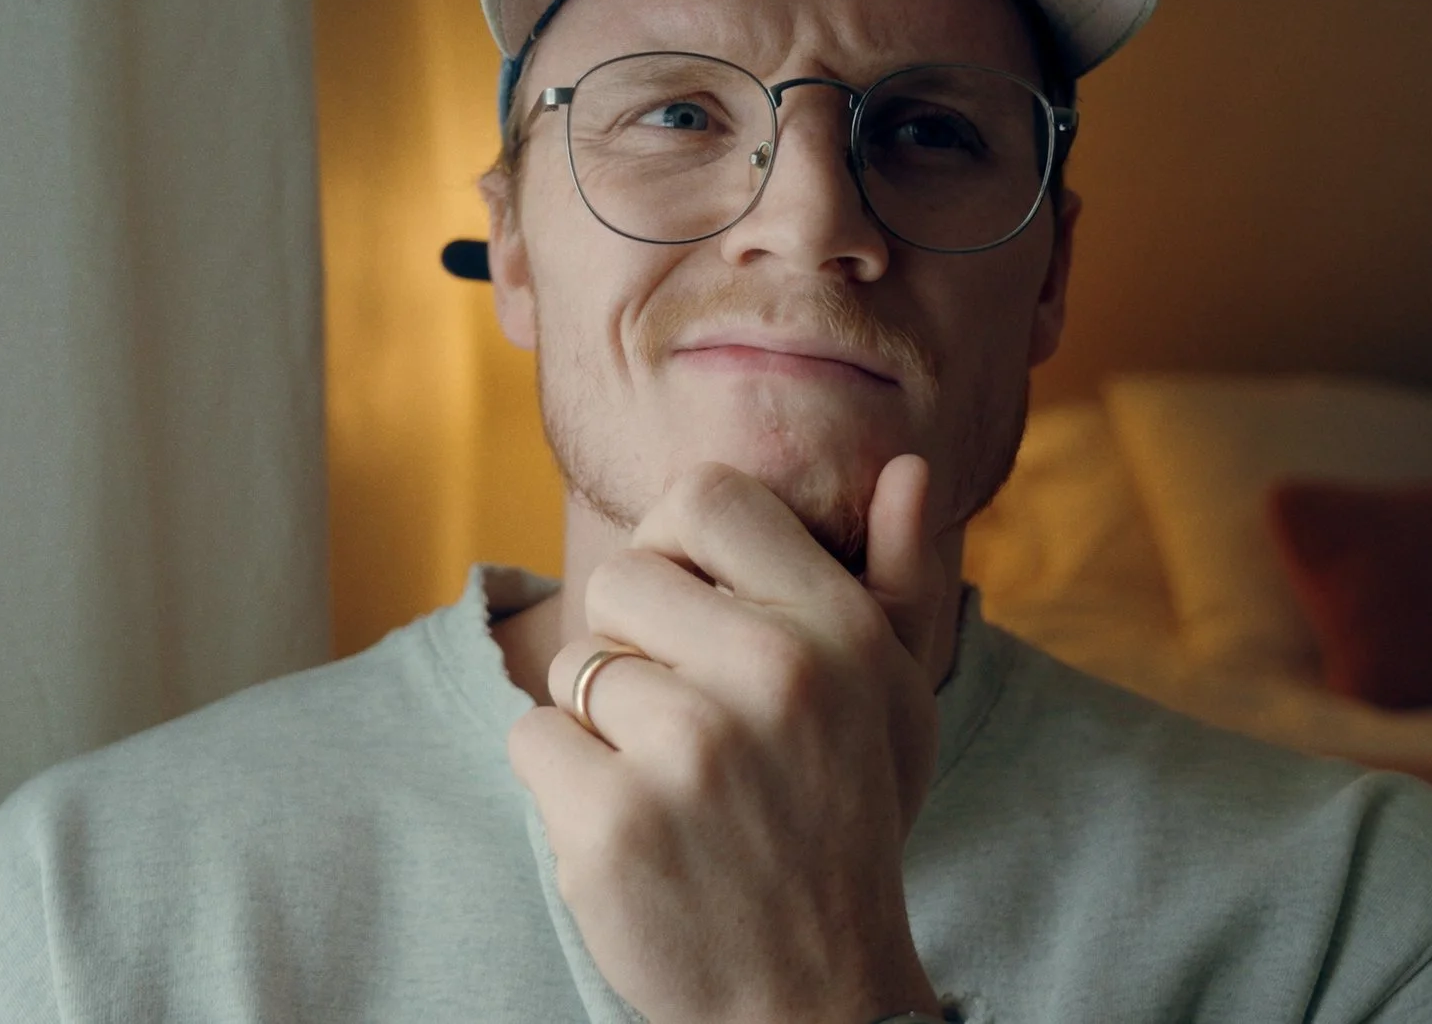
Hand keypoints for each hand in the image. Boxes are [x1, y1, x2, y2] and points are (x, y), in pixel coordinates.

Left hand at [505, 456, 954, 1023]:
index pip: (707, 496)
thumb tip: (900, 461)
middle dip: (632, 645)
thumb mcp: (897, 705)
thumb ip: (896, 578)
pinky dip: (563, 787)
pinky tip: (633, 834)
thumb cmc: (846, 829)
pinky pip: (531, 740)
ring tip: (671, 789)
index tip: (692, 611)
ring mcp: (688, 750)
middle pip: (620, 578)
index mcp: (839, 629)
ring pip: (573, 666)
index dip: (677, 546)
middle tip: (688, 725)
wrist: (813, 1004)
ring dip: (599, 726)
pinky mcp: (612, 824)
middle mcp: (772, 673)